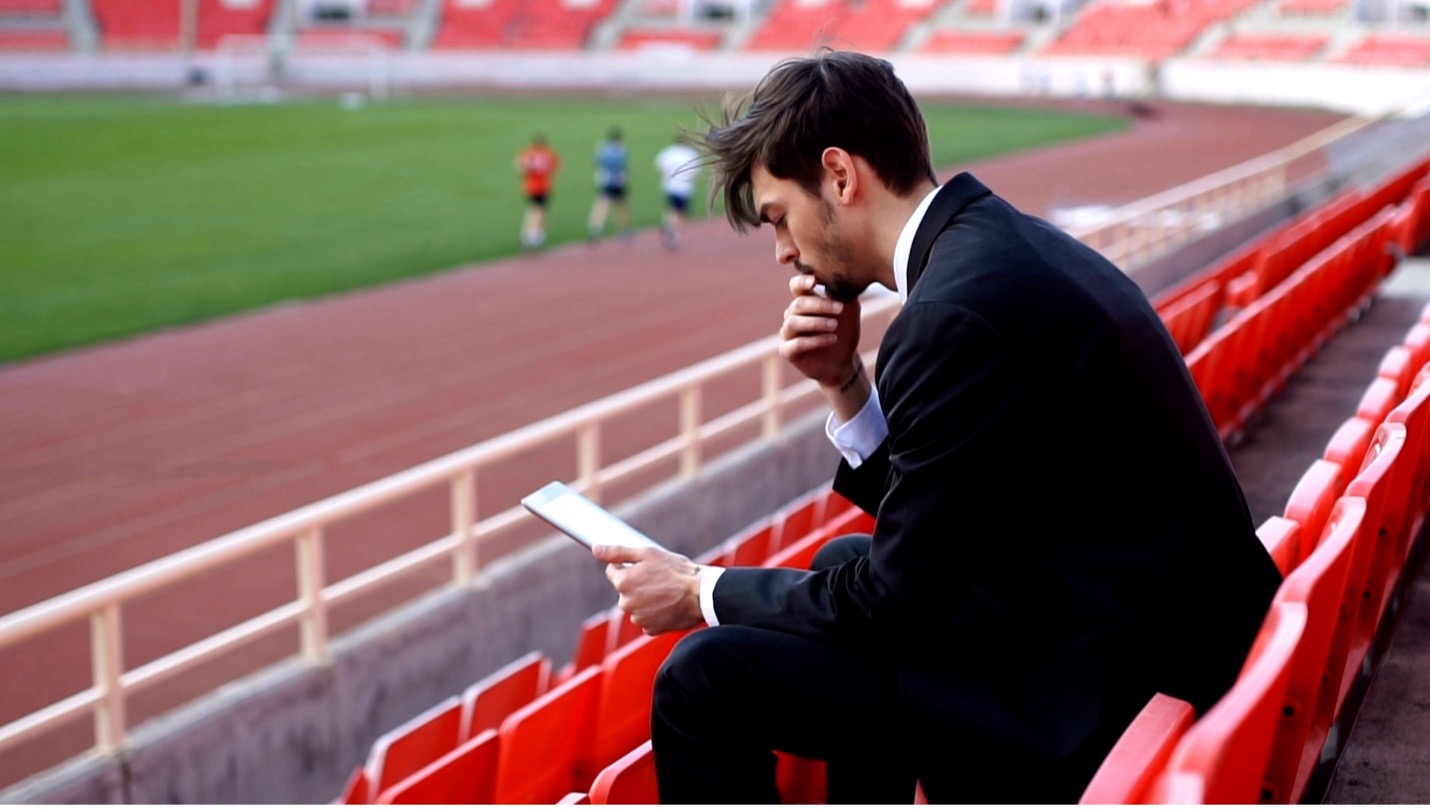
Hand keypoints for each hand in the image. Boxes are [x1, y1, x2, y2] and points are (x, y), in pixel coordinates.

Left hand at [594, 545, 704, 634]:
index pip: (613, 572)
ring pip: (636, 605)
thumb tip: (596, 550)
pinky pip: (647, 619)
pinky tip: (668, 604)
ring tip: (666, 591)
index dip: (628, 566)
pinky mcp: (650, 630)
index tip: (644, 566)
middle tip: (659, 578)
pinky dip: (655, 613)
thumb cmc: (676, 571)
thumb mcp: (647, 554)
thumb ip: (618, 552)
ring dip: (646, 599)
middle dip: (637, 584)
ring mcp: (638, 618)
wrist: (701, 595)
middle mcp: (626, 603)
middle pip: (625, 590)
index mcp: (623, 583)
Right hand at [779, 275, 867, 419]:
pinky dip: (814, 340)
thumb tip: (838, 276)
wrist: (845, 360)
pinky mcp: (788, 351)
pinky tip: (832, 339)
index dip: (801, 282)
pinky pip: (796, 344)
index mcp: (805, 302)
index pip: (796, 286)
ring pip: (792, 323)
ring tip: (835, 326)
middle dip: (819, 305)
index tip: (814, 281)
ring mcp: (788, 334)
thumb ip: (843, 293)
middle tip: (839, 309)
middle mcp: (792, 316)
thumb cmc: (845, 331)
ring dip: (815, 322)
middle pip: (797, 304)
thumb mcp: (849, 309)